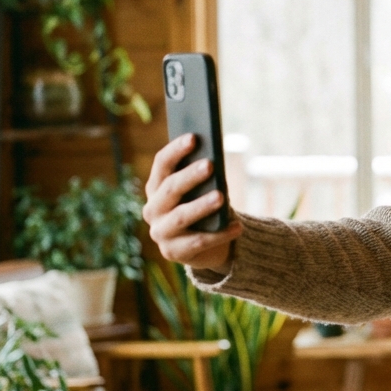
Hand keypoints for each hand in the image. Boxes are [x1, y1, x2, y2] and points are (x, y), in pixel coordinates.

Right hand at [144, 133, 243, 270]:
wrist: (205, 246)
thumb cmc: (203, 209)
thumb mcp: (201, 191)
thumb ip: (203, 178)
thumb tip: (215, 162)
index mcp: (156, 188)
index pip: (161, 165)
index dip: (175, 150)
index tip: (194, 137)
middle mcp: (152, 210)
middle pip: (170, 189)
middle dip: (190, 176)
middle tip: (210, 164)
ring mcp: (161, 233)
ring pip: (182, 216)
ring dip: (201, 205)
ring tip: (221, 197)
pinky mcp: (174, 253)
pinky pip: (199, 242)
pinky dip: (220, 234)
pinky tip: (237, 227)